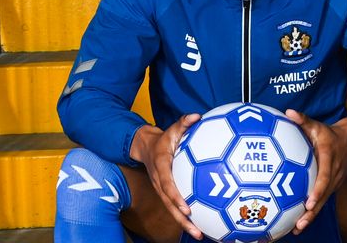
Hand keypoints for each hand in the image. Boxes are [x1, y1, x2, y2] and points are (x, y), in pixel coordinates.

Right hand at [130, 114, 202, 239]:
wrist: (145, 147)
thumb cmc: (163, 138)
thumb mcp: (172, 129)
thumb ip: (184, 122)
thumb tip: (197, 115)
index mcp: (161, 167)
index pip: (168, 185)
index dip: (176, 197)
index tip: (187, 207)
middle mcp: (160, 182)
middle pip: (169, 205)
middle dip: (181, 219)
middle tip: (196, 230)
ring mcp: (162, 190)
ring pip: (171, 210)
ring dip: (184, 224)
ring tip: (199, 235)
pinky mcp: (166, 193)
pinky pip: (175, 207)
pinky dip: (185, 218)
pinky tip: (201, 226)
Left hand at [285, 110, 346, 234]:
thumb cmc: (329, 132)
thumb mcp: (317, 125)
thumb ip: (303, 120)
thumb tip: (288, 112)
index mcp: (329, 159)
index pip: (325, 177)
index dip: (318, 190)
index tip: (309, 202)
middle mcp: (334, 173)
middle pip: (324, 196)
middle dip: (313, 212)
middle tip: (300, 224)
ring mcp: (335, 182)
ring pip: (324, 201)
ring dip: (312, 216)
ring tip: (297, 229)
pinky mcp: (332, 186)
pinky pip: (323, 200)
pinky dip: (313, 212)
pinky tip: (299, 223)